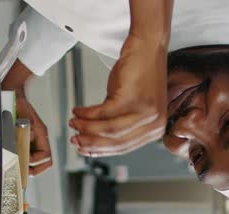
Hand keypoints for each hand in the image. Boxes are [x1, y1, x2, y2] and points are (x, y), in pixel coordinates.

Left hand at [15, 89, 52, 174]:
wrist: (12, 95)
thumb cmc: (17, 101)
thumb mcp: (21, 109)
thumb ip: (27, 122)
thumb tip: (30, 135)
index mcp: (41, 132)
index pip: (46, 155)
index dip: (36, 161)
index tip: (25, 160)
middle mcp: (39, 138)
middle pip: (45, 161)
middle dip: (36, 169)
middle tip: (23, 172)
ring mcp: (33, 140)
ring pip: (38, 160)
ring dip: (29, 167)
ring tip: (19, 169)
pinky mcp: (25, 140)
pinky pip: (28, 155)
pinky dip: (23, 161)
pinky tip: (13, 160)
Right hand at [69, 33, 167, 156]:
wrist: (147, 47)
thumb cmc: (139, 73)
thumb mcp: (130, 106)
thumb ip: (117, 123)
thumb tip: (93, 140)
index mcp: (155, 130)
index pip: (124, 147)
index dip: (100, 150)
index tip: (84, 149)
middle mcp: (154, 124)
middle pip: (116, 142)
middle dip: (90, 142)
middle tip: (75, 140)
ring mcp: (146, 112)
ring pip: (108, 129)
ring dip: (85, 127)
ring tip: (73, 123)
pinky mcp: (133, 99)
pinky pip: (103, 112)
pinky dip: (87, 113)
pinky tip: (78, 111)